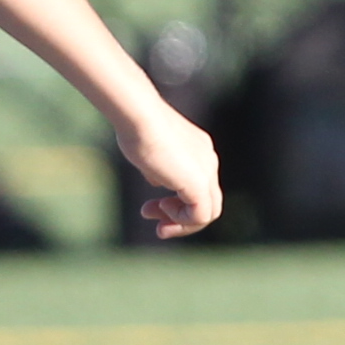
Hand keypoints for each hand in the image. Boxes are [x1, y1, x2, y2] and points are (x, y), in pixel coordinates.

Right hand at [117, 105, 222, 239]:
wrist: (140, 116)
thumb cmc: (136, 128)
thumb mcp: (148, 152)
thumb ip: (158, 168)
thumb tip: (157, 181)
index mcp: (198, 151)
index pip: (197, 187)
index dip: (177, 203)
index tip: (152, 207)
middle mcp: (207, 160)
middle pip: (206, 202)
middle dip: (180, 217)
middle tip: (156, 224)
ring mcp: (207, 171)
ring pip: (208, 211)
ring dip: (181, 224)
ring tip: (159, 227)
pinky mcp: (200, 182)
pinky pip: (202, 215)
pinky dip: (182, 221)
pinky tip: (162, 208)